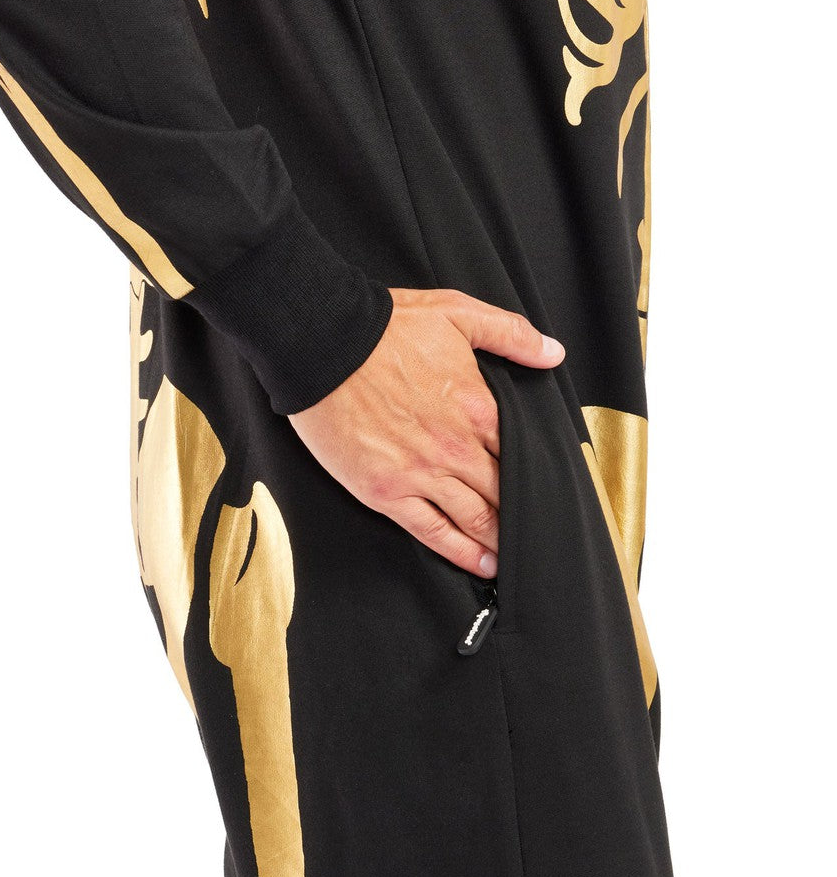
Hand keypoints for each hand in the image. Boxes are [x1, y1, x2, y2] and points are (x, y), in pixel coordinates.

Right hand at [286, 287, 564, 577]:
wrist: (323, 342)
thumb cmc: (385, 327)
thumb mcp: (456, 312)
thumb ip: (510, 334)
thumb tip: (553, 352)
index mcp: (478, 407)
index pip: (523, 454)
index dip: (539, 475)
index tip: (552, 492)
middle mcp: (456, 447)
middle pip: (504, 493)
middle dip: (524, 515)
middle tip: (541, 533)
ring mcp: (420, 473)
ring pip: (474, 518)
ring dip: (499, 540)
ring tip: (516, 557)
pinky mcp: (386, 491)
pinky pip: (432, 531)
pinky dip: (460, 552)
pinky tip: (480, 565)